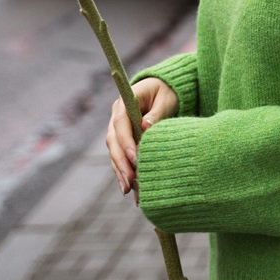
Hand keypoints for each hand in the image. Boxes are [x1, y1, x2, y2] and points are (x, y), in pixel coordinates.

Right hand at [106, 77, 178, 199]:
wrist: (164, 90)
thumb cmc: (166, 93)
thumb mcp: (166, 99)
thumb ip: (156, 113)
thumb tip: (146, 126)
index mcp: (125, 102)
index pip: (120, 123)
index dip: (125, 142)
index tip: (134, 158)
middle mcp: (117, 116)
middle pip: (113, 141)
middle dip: (121, 162)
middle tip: (130, 181)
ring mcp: (117, 129)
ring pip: (114, 152)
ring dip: (120, 171)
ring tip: (128, 190)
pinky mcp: (123, 140)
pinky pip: (120, 158)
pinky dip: (123, 172)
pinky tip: (129, 189)